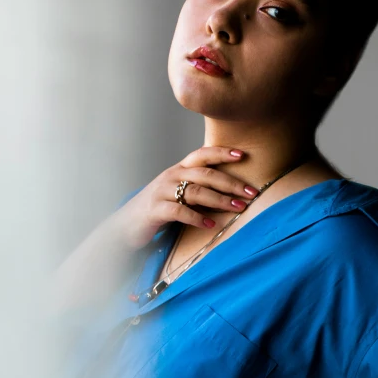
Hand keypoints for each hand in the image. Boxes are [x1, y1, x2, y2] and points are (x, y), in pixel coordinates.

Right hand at [112, 147, 258, 250]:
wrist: (125, 225)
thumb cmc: (159, 208)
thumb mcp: (179, 192)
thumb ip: (199, 187)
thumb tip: (231, 190)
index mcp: (179, 169)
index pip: (202, 154)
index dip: (222, 152)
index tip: (242, 155)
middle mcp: (171, 176)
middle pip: (205, 174)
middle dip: (231, 182)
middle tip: (251, 192)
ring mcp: (162, 192)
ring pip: (195, 192)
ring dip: (220, 200)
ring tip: (239, 208)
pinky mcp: (155, 210)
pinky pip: (179, 211)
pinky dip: (197, 217)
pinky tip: (211, 224)